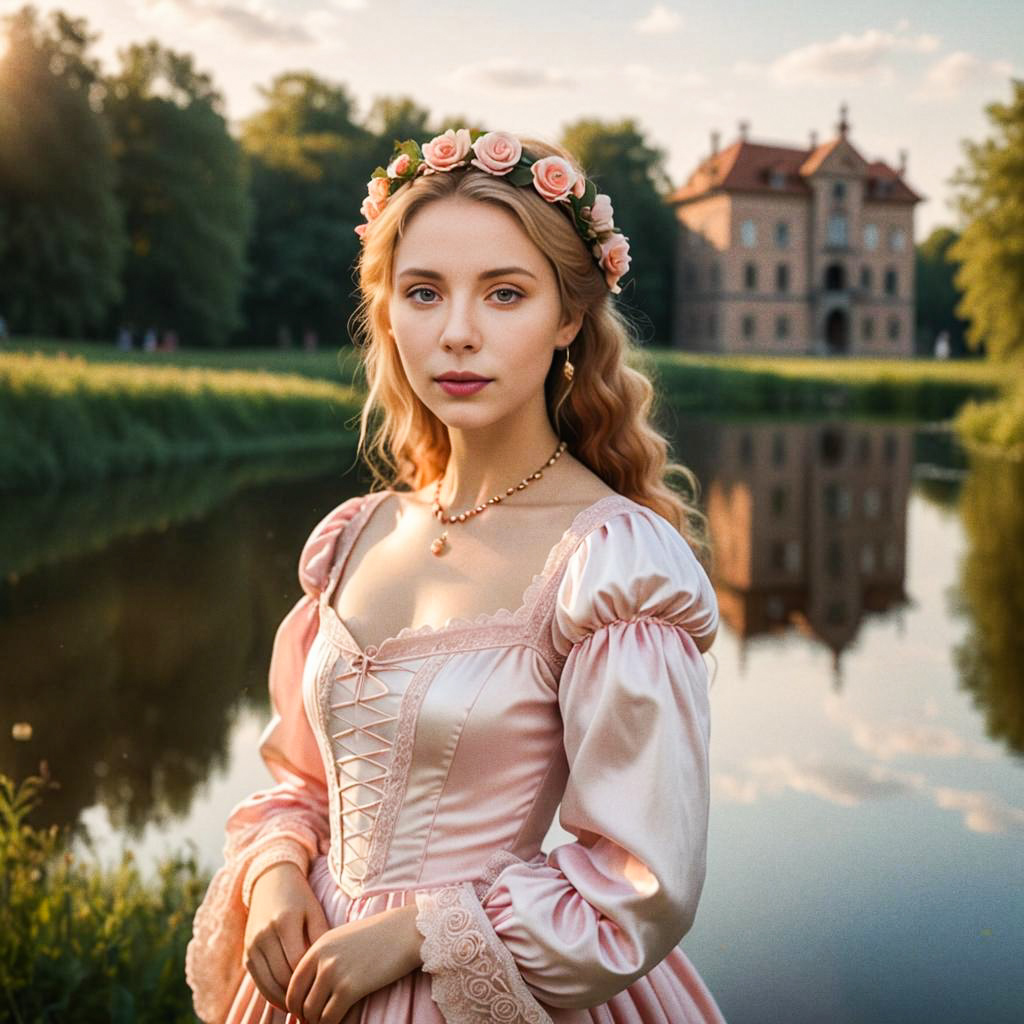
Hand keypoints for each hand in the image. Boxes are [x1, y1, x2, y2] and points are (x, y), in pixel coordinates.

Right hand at [243, 861, 328, 1010]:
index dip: (311, 980)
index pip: (297, 962)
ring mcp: (252, 944)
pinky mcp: (246, 952)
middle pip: (282, 976)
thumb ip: (321, 936)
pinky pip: (259, 981)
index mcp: (284, 921)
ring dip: (285, 999)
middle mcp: (264, 934)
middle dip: (299, 994)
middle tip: (316, 1008)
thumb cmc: (300, 897)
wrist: (270, 881)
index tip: (326, 991)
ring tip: (303, 1007)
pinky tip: (287, 1000)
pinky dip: (272, 994)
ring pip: (268, 983)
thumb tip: (328, 968)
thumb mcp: (314, 910)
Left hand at [285, 903, 421, 1023]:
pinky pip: (330, 1019)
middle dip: (306, 1017)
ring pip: (312, 1014)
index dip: (296, 1004)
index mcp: (318, 946)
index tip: (307, 1012)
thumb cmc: (378, 936)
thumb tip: (311, 990)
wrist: (405, 931)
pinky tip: (344, 1020)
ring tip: (332, 1021)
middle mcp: (322, 960)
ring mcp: (334, 973)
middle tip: (318, 1021)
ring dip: (320, 1022)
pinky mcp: (350, 988)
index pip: (293, 985)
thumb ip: (323, 959)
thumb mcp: (343, 939)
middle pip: (299, 1002)